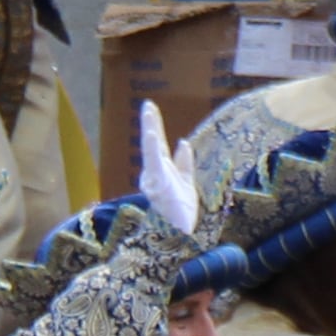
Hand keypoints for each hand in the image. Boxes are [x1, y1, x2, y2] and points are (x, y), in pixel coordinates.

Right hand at [135, 101, 199, 237]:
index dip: (154, 125)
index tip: (151, 107)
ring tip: (149, 113)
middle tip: (148, 103)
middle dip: (150, 123)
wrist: (181, 231)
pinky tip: (151, 136)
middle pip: (152, 144)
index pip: (157, 143)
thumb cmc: (182, 209)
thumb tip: (182, 142)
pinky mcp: (159, 185)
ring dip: (150, 131)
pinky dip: (153, 150)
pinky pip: (155, 165)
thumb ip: (184, 162)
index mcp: (162, 170)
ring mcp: (155, 179)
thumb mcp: (187, 181)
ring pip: (151, 151)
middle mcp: (155, 172)